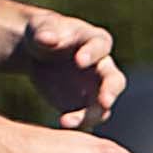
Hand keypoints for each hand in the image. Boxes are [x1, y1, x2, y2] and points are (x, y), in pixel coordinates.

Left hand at [6, 7, 124, 128]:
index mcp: (95, 40)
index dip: (92, 53)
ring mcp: (96, 88)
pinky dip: (78, 123)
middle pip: (114, 80)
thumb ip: (45, 32)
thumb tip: (47, 38)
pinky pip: (86, 118)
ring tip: (67, 121)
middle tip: (104, 101)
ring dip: (90, 115)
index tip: (79, 60)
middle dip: (110, 90)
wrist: (37, 55)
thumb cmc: (44, 33)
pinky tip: (62, 124)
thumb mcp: (40, 28)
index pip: (100, 46)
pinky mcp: (84, 105)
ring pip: (102, 105)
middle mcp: (102, 66)